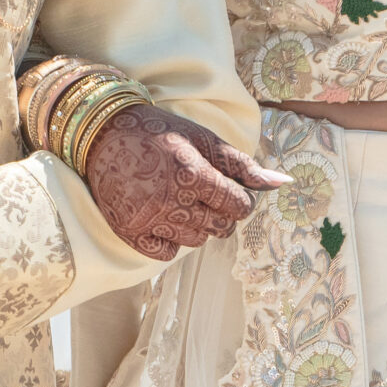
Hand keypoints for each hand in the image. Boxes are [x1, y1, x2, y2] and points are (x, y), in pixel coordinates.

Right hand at [84, 105, 290, 259]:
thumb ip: (242, 165)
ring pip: (196, 241)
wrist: (103, 135)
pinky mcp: (130, 233)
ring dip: (198, 224)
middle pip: (221, 227)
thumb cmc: (159, 132)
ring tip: (183, 200)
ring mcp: (148, 220)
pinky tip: (165, 216)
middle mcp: (170, 201)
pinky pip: (167, 253)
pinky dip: (171, 239)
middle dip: (222, 212)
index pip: (239, 207)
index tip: (229, 188)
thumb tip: (283, 183)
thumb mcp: (203, 139)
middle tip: (205, 192)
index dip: (240, 199)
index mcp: (191, 174)